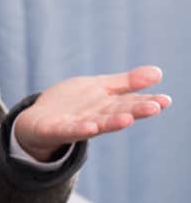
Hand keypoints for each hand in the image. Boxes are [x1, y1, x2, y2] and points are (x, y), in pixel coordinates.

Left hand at [14, 65, 171, 159]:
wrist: (37, 120)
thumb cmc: (72, 104)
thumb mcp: (99, 88)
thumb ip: (126, 83)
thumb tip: (158, 72)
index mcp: (107, 106)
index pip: (130, 102)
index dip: (147, 101)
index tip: (165, 100)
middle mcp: (96, 117)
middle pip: (118, 113)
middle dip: (136, 111)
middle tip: (155, 107)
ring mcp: (77, 124)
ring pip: (97, 123)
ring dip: (112, 122)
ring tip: (127, 119)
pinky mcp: (56, 129)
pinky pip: (69, 130)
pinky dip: (79, 129)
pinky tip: (90, 127)